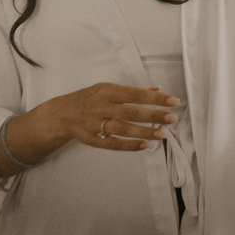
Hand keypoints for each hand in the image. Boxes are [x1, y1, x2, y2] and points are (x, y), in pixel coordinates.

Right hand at [40, 81, 179, 151]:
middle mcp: (101, 106)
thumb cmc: (89, 99)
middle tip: (172, 118)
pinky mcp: (92, 139)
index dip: (154, 98)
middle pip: (130, 112)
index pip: (134, 94)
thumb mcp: (107, 89)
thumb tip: (157, 90)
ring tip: (162, 134)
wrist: (62, 114)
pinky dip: (129, 145)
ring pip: (122, 129)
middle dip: (153, 115)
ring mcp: (95, 124)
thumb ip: (131, 91)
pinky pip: (112, 144)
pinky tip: (145, 146)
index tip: (172, 101)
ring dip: (144, 132)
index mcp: (106, 90)